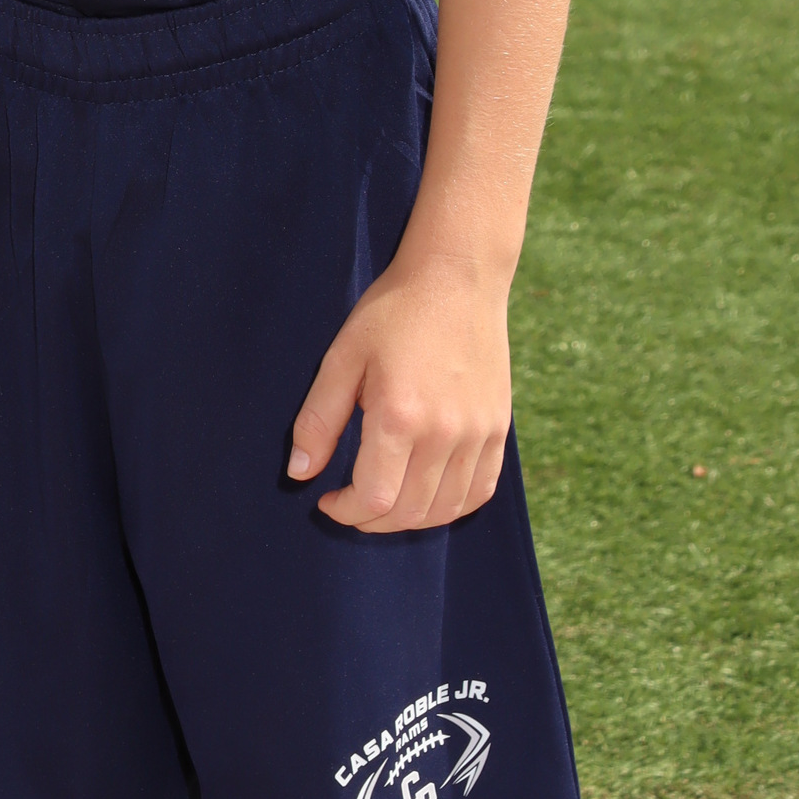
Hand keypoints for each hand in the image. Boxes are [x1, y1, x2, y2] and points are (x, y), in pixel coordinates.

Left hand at [286, 249, 512, 531]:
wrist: (457, 278)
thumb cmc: (393, 312)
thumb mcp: (342, 356)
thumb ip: (319, 419)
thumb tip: (300, 473)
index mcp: (400, 416)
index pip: (375, 499)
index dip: (346, 512)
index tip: (327, 500)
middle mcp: (445, 433)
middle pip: (410, 512)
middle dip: (372, 520)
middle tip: (350, 504)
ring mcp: (479, 434)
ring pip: (446, 509)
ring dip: (410, 519)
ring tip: (384, 501)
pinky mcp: (499, 430)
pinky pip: (480, 491)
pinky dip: (451, 506)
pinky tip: (426, 494)